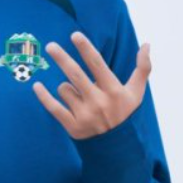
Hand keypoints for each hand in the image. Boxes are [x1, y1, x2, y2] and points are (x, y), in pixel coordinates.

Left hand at [31, 31, 150, 139]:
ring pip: (64, 89)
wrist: (118, 147)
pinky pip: (53, 107)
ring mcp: (85, 115)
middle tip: (50, 46)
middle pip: (75, 74)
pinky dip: (44, 96)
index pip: (97, 65)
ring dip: (67, 88)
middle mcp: (99, 102)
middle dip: (62, 58)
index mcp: (114, 91)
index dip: (86, 48)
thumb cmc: (126, 113)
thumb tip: (147, 44)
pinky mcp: (73, 127)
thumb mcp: (137, 92)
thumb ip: (143, 68)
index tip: (75, 35)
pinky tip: (36, 85)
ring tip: (79, 97)